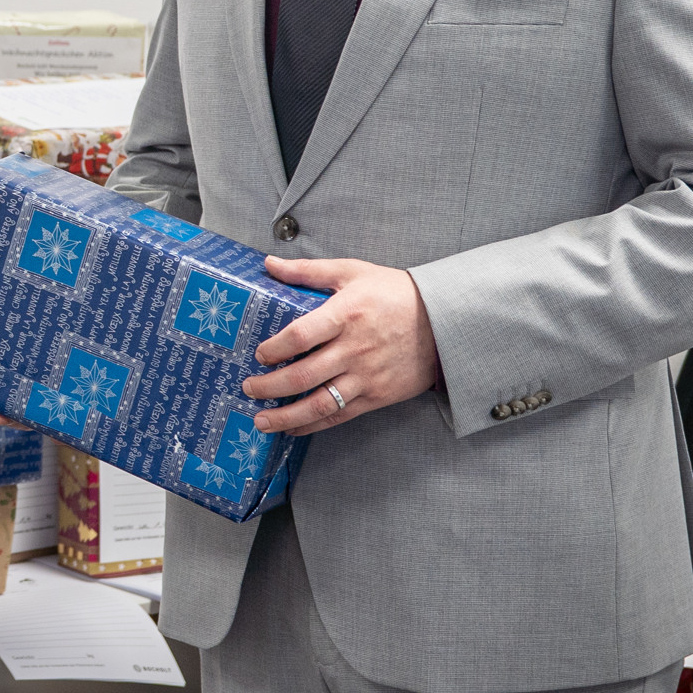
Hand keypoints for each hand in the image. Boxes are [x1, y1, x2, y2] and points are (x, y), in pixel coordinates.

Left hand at [242, 256, 439, 436]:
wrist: (444, 321)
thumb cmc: (395, 293)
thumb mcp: (352, 272)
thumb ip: (307, 271)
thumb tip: (269, 265)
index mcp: (346, 314)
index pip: (300, 336)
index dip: (274, 348)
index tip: (259, 354)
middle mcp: (354, 348)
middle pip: (303, 374)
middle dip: (269, 386)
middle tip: (248, 388)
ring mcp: (365, 376)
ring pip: (318, 402)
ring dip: (285, 416)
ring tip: (260, 420)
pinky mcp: (376, 396)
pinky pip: (339, 415)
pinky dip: (312, 424)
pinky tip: (293, 428)